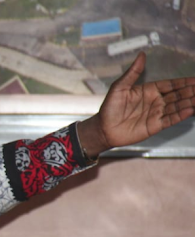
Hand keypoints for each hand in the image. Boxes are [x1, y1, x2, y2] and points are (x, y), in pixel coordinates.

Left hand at [78, 51, 194, 156]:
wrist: (103, 128)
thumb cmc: (109, 108)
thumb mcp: (119, 87)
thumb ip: (132, 72)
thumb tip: (141, 55)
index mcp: (149, 90)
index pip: (171, 85)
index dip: (184, 82)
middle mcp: (156, 101)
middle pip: (177, 95)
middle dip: (191, 91)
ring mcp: (156, 113)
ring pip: (177, 106)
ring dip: (190, 102)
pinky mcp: (155, 125)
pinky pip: (170, 119)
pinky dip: (181, 115)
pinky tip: (191, 110)